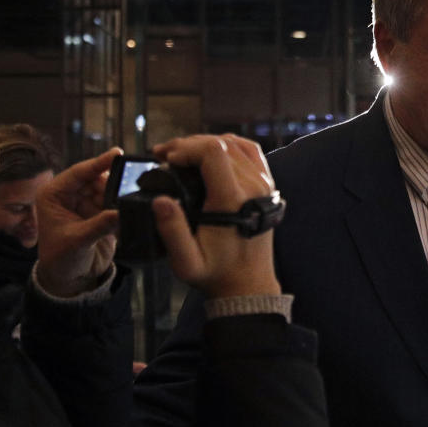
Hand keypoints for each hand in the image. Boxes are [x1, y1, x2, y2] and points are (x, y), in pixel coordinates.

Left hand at [35, 148, 122, 296]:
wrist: (70, 278)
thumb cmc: (61, 259)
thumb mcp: (77, 241)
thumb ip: (99, 225)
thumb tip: (120, 212)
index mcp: (54, 195)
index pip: (78, 173)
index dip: (98, 163)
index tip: (117, 154)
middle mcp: (71, 195)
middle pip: (97, 179)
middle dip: (113, 183)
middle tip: (131, 186)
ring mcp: (87, 204)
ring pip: (109, 190)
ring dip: (120, 195)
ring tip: (132, 200)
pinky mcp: (102, 214)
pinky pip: (116, 203)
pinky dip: (124, 206)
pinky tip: (134, 208)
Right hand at [150, 134, 280, 298]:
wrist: (248, 283)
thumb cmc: (215, 273)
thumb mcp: (186, 262)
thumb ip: (171, 231)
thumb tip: (161, 200)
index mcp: (233, 200)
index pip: (213, 152)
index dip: (186, 148)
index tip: (166, 158)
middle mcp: (253, 187)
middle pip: (221, 144)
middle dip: (189, 144)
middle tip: (163, 154)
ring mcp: (264, 184)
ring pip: (235, 144)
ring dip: (205, 142)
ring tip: (181, 153)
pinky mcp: (266, 186)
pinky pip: (250, 152)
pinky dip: (228, 145)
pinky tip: (207, 152)